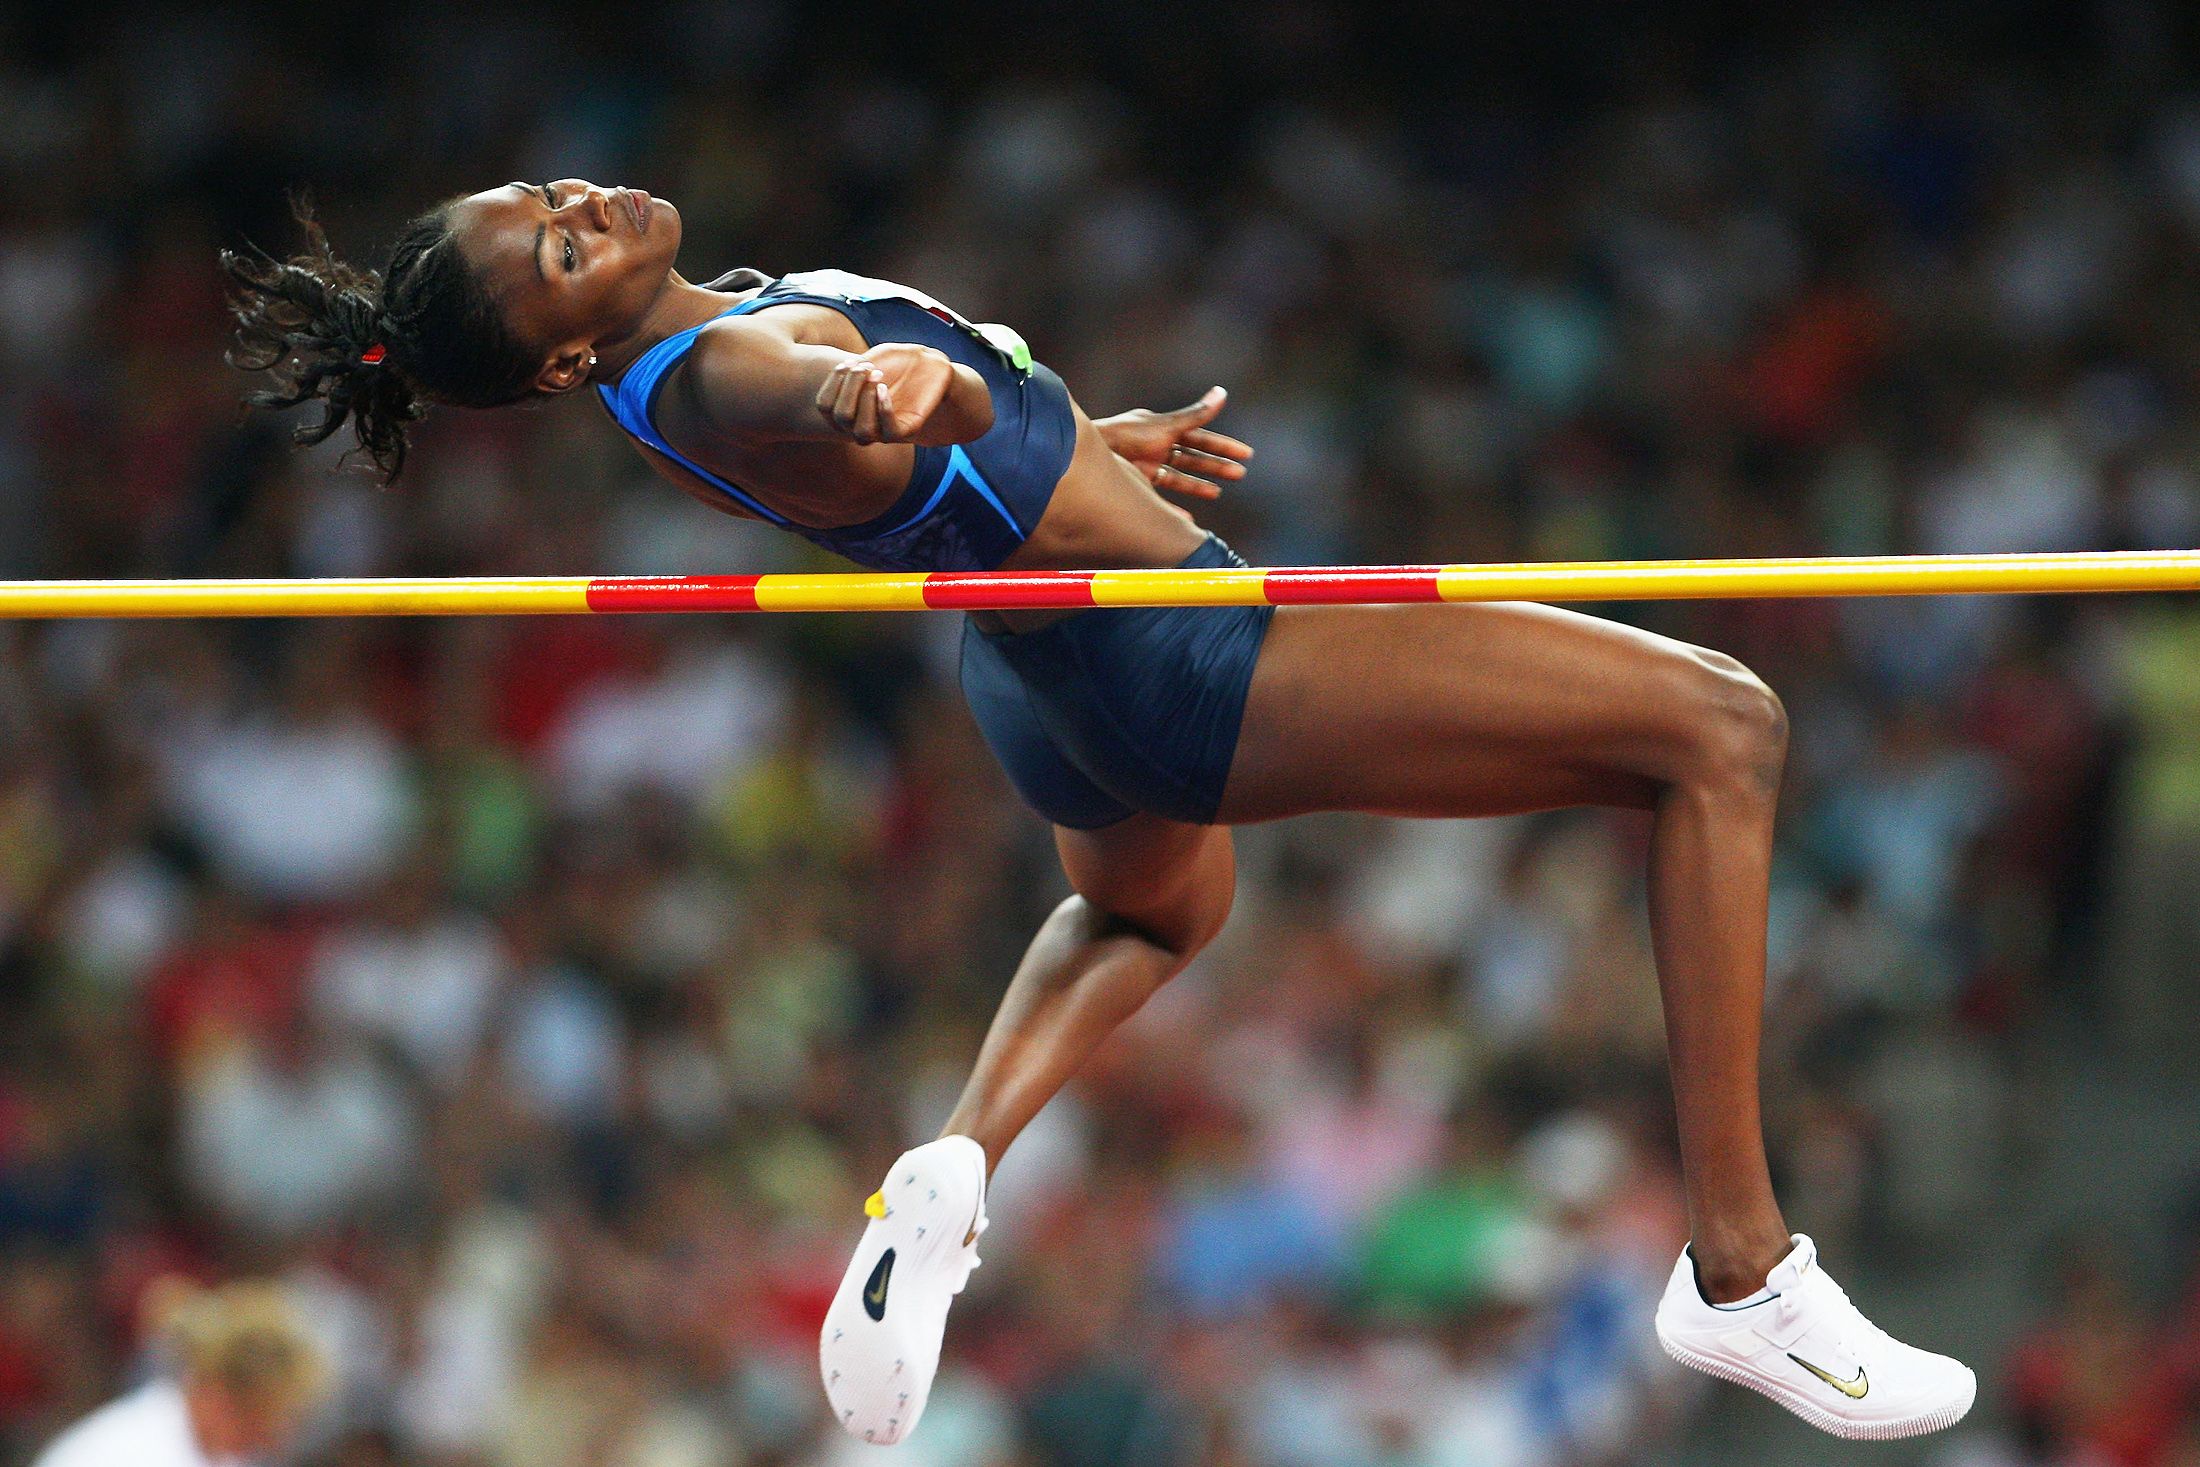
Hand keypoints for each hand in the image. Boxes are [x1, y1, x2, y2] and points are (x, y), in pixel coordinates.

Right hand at [816, 343, 965, 444]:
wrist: (930, 366)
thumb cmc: (898, 362)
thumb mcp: (872, 358)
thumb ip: (854, 368)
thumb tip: (839, 374)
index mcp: (849, 405)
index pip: (824, 405)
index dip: (832, 383)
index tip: (848, 363)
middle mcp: (862, 421)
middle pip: (840, 417)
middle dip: (849, 387)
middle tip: (866, 367)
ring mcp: (884, 428)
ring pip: (862, 432)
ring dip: (865, 401)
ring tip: (877, 376)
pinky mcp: (907, 429)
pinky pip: (889, 431)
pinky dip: (883, 409)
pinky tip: (884, 388)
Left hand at [1094, 387, 1251, 499]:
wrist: (1089, 457)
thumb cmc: (1125, 436)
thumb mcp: (1165, 426)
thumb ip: (1195, 415)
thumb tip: (1222, 393)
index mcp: (1164, 429)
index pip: (1201, 437)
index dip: (1223, 446)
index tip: (1246, 455)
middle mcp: (1156, 446)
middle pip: (1193, 458)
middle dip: (1216, 466)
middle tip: (1240, 474)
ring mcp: (1146, 466)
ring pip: (1178, 477)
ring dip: (1198, 486)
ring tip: (1217, 494)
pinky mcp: (1135, 483)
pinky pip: (1159, 498)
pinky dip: (1173, 509)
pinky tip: (1185, 519)